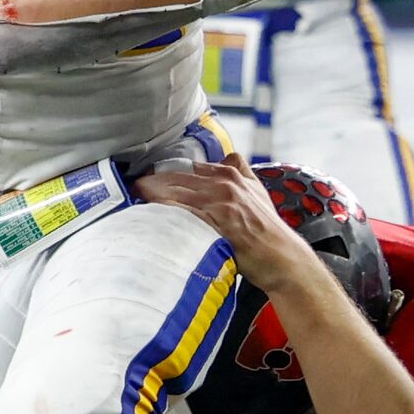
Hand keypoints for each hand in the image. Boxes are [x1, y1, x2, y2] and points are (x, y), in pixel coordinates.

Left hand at [135, 157, 311, 290]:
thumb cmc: (267, 228)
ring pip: (177, 193)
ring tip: (134, 197)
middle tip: (133, 186)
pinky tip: (149, 213)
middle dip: (152, 182)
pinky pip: (184, 213)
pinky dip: (166, 211)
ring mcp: (219, 204)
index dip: (166, 173)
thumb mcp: (258, 190)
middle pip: (178, 179)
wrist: (280, 255)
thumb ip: (242, 171)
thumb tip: (229, 157)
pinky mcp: (216, 224)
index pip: (190, 168)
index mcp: (231, 174)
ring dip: (152, 194)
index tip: (149, 178)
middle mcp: (223, 185)